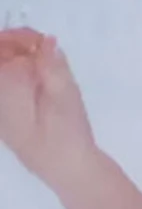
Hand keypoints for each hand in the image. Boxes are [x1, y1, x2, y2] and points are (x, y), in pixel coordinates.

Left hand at [0, 28, 95, 189]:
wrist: (68, 171)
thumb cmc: (67, 132)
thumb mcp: (65, 94)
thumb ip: (52, 65)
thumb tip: (47, 42)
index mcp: (4, 86)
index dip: (17, 37)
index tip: (43, 41)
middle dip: (16, 46)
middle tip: (46, 49)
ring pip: (2, 74)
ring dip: (18, 60)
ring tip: (46, 63)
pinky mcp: (5, 119)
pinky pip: (6, 89)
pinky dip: (18, 77)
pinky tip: (40, 82)